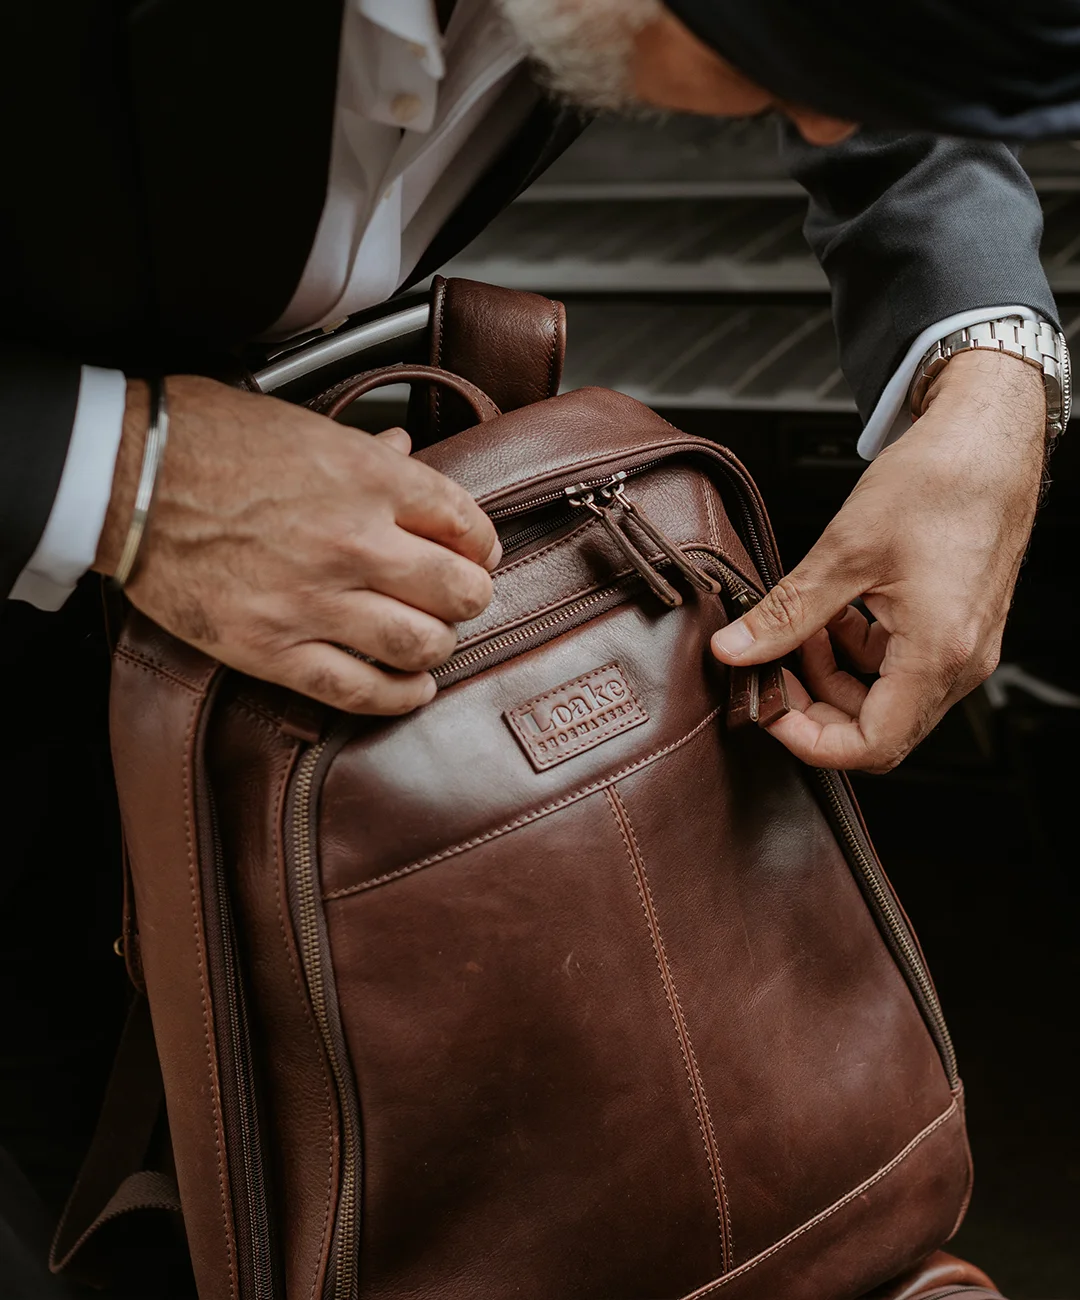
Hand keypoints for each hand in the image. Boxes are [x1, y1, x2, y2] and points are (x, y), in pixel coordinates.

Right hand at [95, 376, 500, 713]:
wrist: (127, 477)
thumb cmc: (210, 440)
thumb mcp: (305, 427)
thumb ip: (367, 453)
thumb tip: (407, 452)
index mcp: (369, 479)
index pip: (466, 524)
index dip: (482, 545)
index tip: (478, 554)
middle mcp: (354, 541)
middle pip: (458, 591)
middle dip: (471, 597)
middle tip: (461, 598)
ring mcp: (314, 601)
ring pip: (420, 644)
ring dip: (440, 646)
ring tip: (433, 640)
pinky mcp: (272, 648)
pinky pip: (359, 690)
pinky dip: (399, 695)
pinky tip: (412, 688)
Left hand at [711, 350, 1046, 771]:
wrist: (989, 438)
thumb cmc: (940, 482)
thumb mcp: (844, 551)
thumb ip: (786, 612)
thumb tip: (734, 650)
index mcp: (938, 654)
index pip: (872, 746)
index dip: (809, 740)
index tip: (767, 708)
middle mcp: (960, 663)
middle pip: (876, 728)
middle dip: (814, 704)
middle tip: (771, 665)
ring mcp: (963, 648)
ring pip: (885, 699)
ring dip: (832, 675)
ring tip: (800, 628)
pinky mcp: (957, 629)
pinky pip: (900, 667)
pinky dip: (857, 652)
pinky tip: (832, 614)